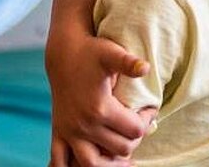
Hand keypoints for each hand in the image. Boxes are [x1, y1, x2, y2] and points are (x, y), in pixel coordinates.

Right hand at [47, 36, 150, 166]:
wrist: (63, 53)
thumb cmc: (91, 52)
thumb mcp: (110, 53)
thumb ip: (128, 63)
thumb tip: (146, 68)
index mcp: (100, 109)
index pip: (135, 130)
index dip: (147, 120)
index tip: (149, 109)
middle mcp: (83, 125)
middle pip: (121, 149)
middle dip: (134, 140)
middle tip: (138, 125)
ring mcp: (69, 132)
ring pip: (92, 164)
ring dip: (110, 164)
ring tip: (123, 159)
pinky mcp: (58, 132)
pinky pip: (60, 162)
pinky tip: (93, 164)